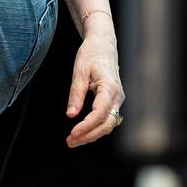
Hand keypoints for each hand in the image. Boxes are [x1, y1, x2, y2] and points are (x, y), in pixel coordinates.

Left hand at [65, 32, 124, 146]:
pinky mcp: (113, 101)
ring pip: (108, 124)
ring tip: (72, 140)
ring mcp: (118, 100)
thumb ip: (76, 94)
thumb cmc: (91, 54)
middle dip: (88, 135)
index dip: (87, 126)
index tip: (72, 133)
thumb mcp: (79, 71)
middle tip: (69, 142)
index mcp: (110, 88)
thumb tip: (70, 115)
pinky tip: (82, 131)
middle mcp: (118, 97)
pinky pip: (107, 118)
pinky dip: (95, 127)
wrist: (103, 44)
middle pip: (106, 124)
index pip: (100, 114)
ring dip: (91, 134)